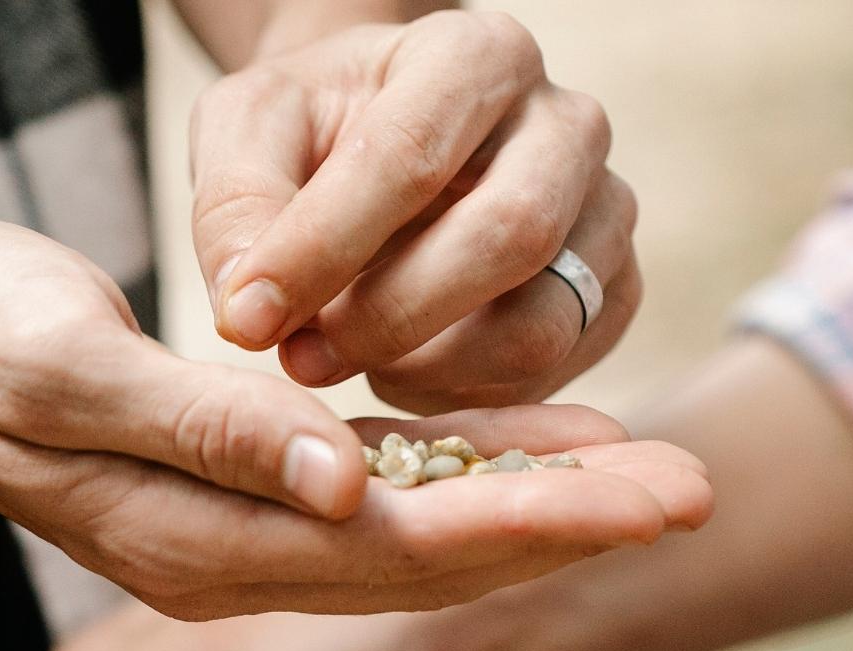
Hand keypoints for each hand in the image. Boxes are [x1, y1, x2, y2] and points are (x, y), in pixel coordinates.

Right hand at [0, 218, 706, 619]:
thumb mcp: (72, 370)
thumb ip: (210, 434)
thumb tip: (346, 486)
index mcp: (207, 542)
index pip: (405, 547)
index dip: (538, 521)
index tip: (652, 497)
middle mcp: (243, 558)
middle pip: (441, 554)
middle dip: (575, 524)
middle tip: (701, 488)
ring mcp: (251, 533)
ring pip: (428, 530)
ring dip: (544, 505)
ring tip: (658, 475)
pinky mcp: (254, 490)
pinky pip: (386, 494)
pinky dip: (470, 471)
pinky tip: (547, 450)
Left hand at [192, 11, 638, 413]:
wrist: (387, 151)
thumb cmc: (317, 134)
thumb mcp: (249, 133)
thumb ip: (236, 206)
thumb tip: (249, 311)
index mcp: (477, 55)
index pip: (411, 155)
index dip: (321, 250)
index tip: (246, 319)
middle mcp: (567, 123)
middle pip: (509, 237)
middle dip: (390, 319)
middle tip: (303, 359)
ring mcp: (608, 210)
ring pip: (541, 324)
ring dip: (429, 370)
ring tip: (350, 361)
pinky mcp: (615, 292)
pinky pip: (555, 370)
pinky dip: (469, 394)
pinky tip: (405, 370)